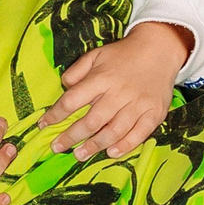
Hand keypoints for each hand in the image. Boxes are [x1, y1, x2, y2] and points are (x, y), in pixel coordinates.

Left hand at [40, 21, 189, 159]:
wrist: (160, 49)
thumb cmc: (123, 55)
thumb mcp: (96, 54)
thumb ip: (77, 70)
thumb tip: (64, 87)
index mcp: (102, 78)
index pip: (73, 99)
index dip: (56, 114)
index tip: (43, 125)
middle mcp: (119, 93)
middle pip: (92, 120)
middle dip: (71, 136)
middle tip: (58, 147)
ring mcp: (138, 104)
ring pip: (114, 131)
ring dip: (94, 146)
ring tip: (79, 154)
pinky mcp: (154, 113)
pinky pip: (139, 134)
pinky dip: (125, 146)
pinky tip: (111, 153)